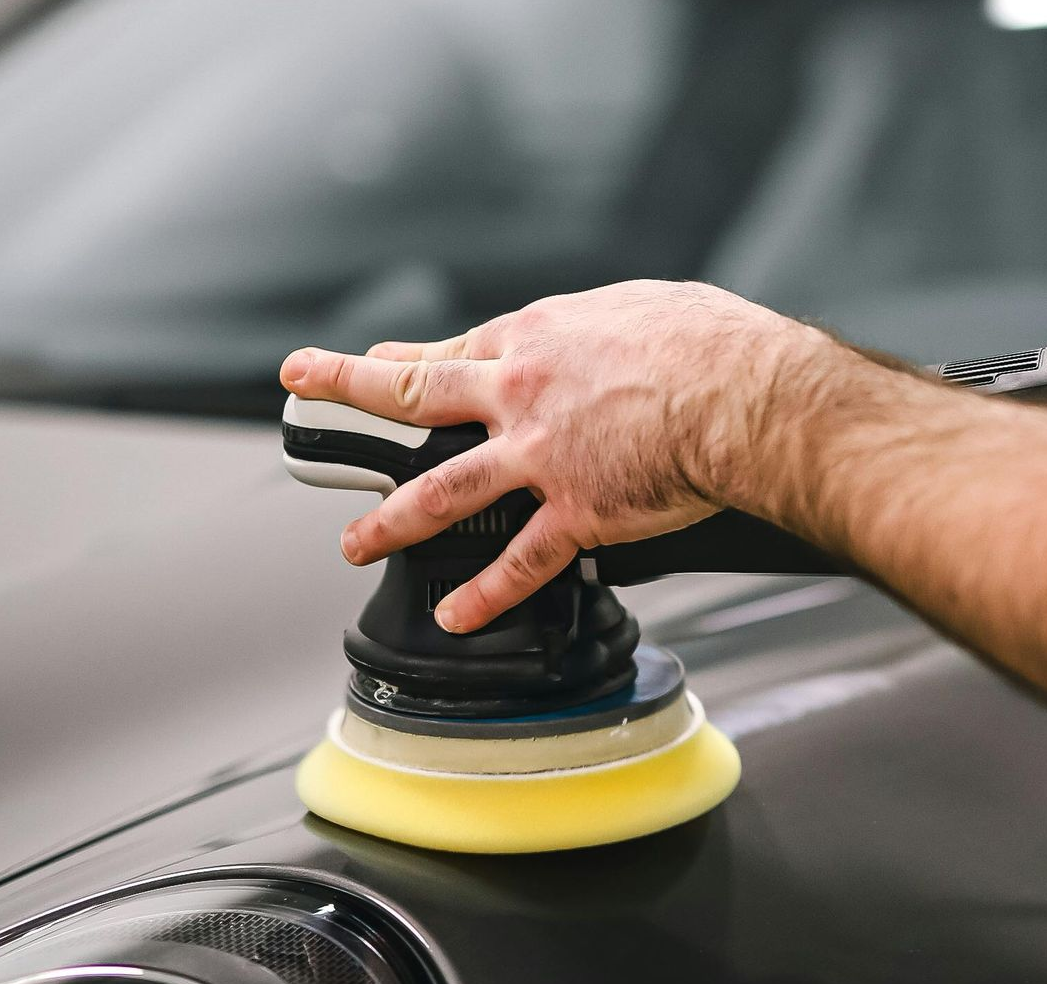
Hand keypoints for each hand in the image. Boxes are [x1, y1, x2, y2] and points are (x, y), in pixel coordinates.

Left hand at [280, 281, 823, 632]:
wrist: (743, 396)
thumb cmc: (714, 345)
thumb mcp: (648, 306)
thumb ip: (611, 328)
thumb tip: (618, 335)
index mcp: (544, 338)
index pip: (460, 347)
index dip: (412, 356)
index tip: (378, 361)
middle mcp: (524, 392)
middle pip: (416, 392)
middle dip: (347, 387)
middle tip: (302, 383)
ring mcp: (541, 455)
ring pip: (443, 490)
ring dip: (391, 521)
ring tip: (354, 543)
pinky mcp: (576, 511)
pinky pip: (519, 561)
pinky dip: (484, 594)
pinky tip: (455, 614)